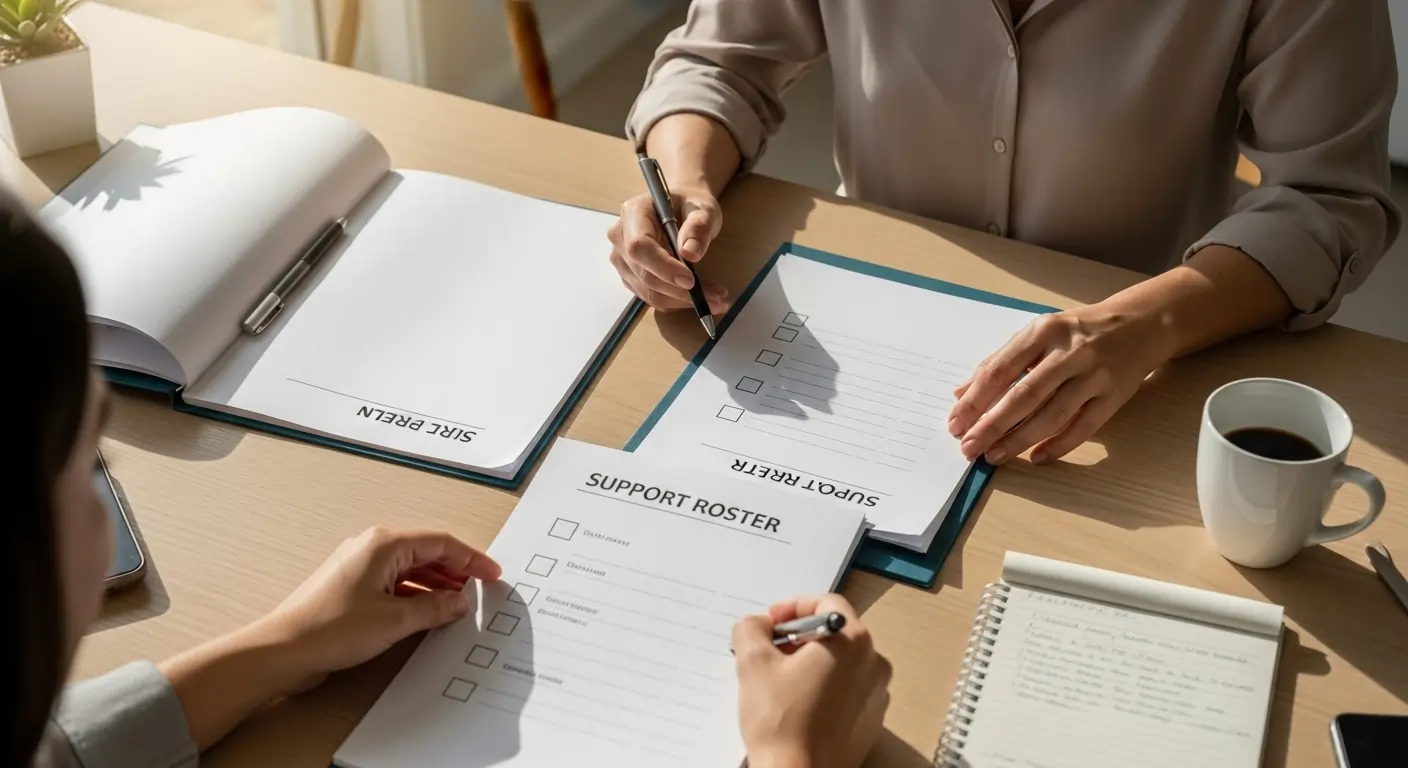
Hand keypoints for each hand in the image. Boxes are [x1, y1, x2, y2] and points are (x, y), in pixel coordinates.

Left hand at [259, 526, 501, 688]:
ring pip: (410, 569)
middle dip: (456, 571)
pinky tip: (427, 614)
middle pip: (426, 553)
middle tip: (480, 590)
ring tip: (458, 605)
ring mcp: (360, 568)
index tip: (492, 575)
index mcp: (384, 544)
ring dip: (436, 585)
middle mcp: (372, 548)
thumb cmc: (331, 627)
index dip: (471, 559)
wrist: (283, 650)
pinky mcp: (352, 588)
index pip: (441, 543)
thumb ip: (434, 607)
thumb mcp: (396, 620)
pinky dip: (415, 595)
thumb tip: (458, 601)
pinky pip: (394, 584)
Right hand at [607, 187, 730, 313]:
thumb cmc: (689, 204)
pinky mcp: (630, 276)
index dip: (663, 267)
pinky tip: (700, 299)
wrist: (680, 207)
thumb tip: (690, 254)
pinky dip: (676, 302)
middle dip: (680, 291)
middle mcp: (620, 237)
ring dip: (681, 301)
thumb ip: (698, 227)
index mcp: (633, 213)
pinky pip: (650, 296)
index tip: (691, 281)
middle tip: (717, 297)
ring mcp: (622, 259)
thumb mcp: (703, 209)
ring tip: (716, 300)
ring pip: (647, 291)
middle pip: (644, 274)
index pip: (640, 246)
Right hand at [733, 595, 891, 767]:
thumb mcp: (752, 663)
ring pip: (842, 662)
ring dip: (812, 662)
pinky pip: (848, 690)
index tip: (772, 623)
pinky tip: (799, 704)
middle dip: (800, 637)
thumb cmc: (780, 721)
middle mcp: (874, 663)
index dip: (794, 606)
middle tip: (770, 651)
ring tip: (781, 680)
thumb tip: (758, 624)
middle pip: (835, 632)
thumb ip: (752, 628)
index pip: (827, 603)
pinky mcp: (871, 720)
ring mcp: (877, 694)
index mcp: (852, 641)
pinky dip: (825, 687)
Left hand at [948, 305, 1174, 465]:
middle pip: (1024, 395)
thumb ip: (1001, 361)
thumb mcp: (1038, 334)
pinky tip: (1037, 458)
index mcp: (1043, 331)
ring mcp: (1094, 375)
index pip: (1000, 369)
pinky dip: (1059, 445)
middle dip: (992, 425)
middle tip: (969, 447)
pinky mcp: (1115, 396)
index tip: (955, 423)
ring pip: (1053, 414)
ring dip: (1020, 439)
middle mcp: (1070, 352)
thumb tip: (961, 394)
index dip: (975, 400)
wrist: (1140, 324)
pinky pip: (1084, 427)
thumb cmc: (1078, 332)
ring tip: (994, 456)